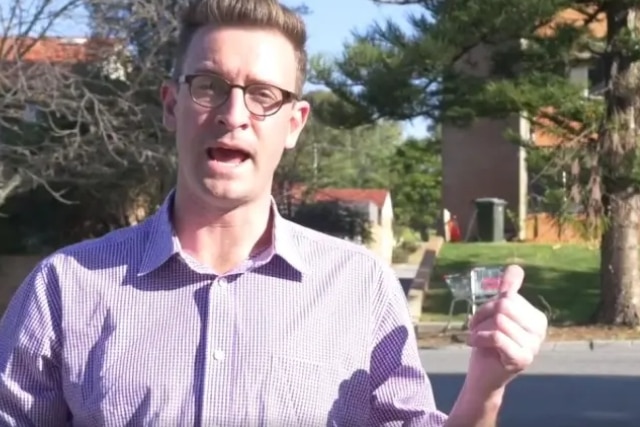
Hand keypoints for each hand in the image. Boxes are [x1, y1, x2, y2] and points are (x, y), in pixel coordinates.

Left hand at [465, 265, 547, 394]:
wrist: (483, 373)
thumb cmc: (489, 342)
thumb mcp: (496, 313)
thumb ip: (508, 291)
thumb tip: (516, 268)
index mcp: (537, 318)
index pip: (508, 297)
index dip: (488, 306)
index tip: (483, 319)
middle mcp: (540, 331)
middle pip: (504, 306)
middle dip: (482, 315)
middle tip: (476, 328)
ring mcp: (534, 346)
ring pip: (498, 321)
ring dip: (478, 330)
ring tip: (478, 339)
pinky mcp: (522, 359)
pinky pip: (497, 337)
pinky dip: (479, 338)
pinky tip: (474, 344)